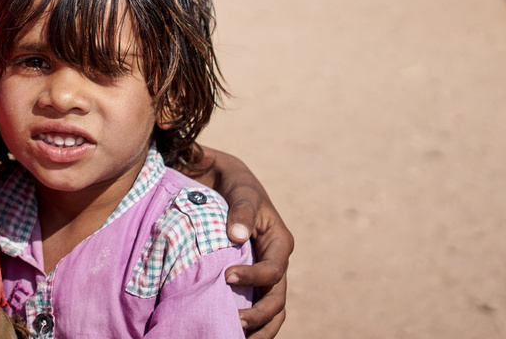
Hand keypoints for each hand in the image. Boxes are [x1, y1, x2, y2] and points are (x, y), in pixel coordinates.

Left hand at [192, 148, 292, 336]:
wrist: (225, 183)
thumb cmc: (236, 185)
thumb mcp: (242, 192)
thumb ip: (241, 211)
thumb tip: (238, 237)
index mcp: (280, 241)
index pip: (273, 270)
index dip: (252, 278)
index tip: (226, 276)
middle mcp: (277, 261)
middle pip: (277, 299)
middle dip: (259, 316)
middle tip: (233, 322)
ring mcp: (265, 273)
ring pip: (273, 310)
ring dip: (259, 327)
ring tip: (236, 337)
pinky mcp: (252, 279)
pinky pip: (258, 305)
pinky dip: (252, 323)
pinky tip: (232, 332)